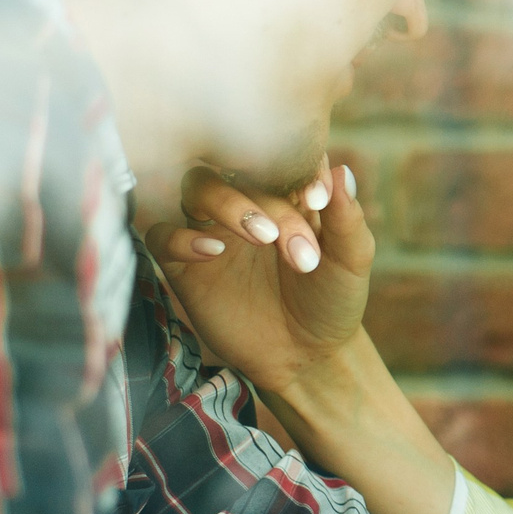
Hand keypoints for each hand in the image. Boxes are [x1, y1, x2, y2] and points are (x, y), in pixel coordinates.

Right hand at [145, 160, 369, 392]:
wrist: (308, 356)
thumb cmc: (332, 301)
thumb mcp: (351, 261)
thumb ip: (347, 217)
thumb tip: (341, 170)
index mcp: (288, 193)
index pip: (282, 157)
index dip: (298, 167)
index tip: (319, 198)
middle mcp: (247, 203)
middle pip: (239, 171)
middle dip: (272, 205)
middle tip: (301, 251)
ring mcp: (214, 230)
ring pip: (198, 187)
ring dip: (228, 205)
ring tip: (263, 239)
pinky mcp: (185, 265)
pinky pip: (162, 234)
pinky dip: (180, 236)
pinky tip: (212, 251)